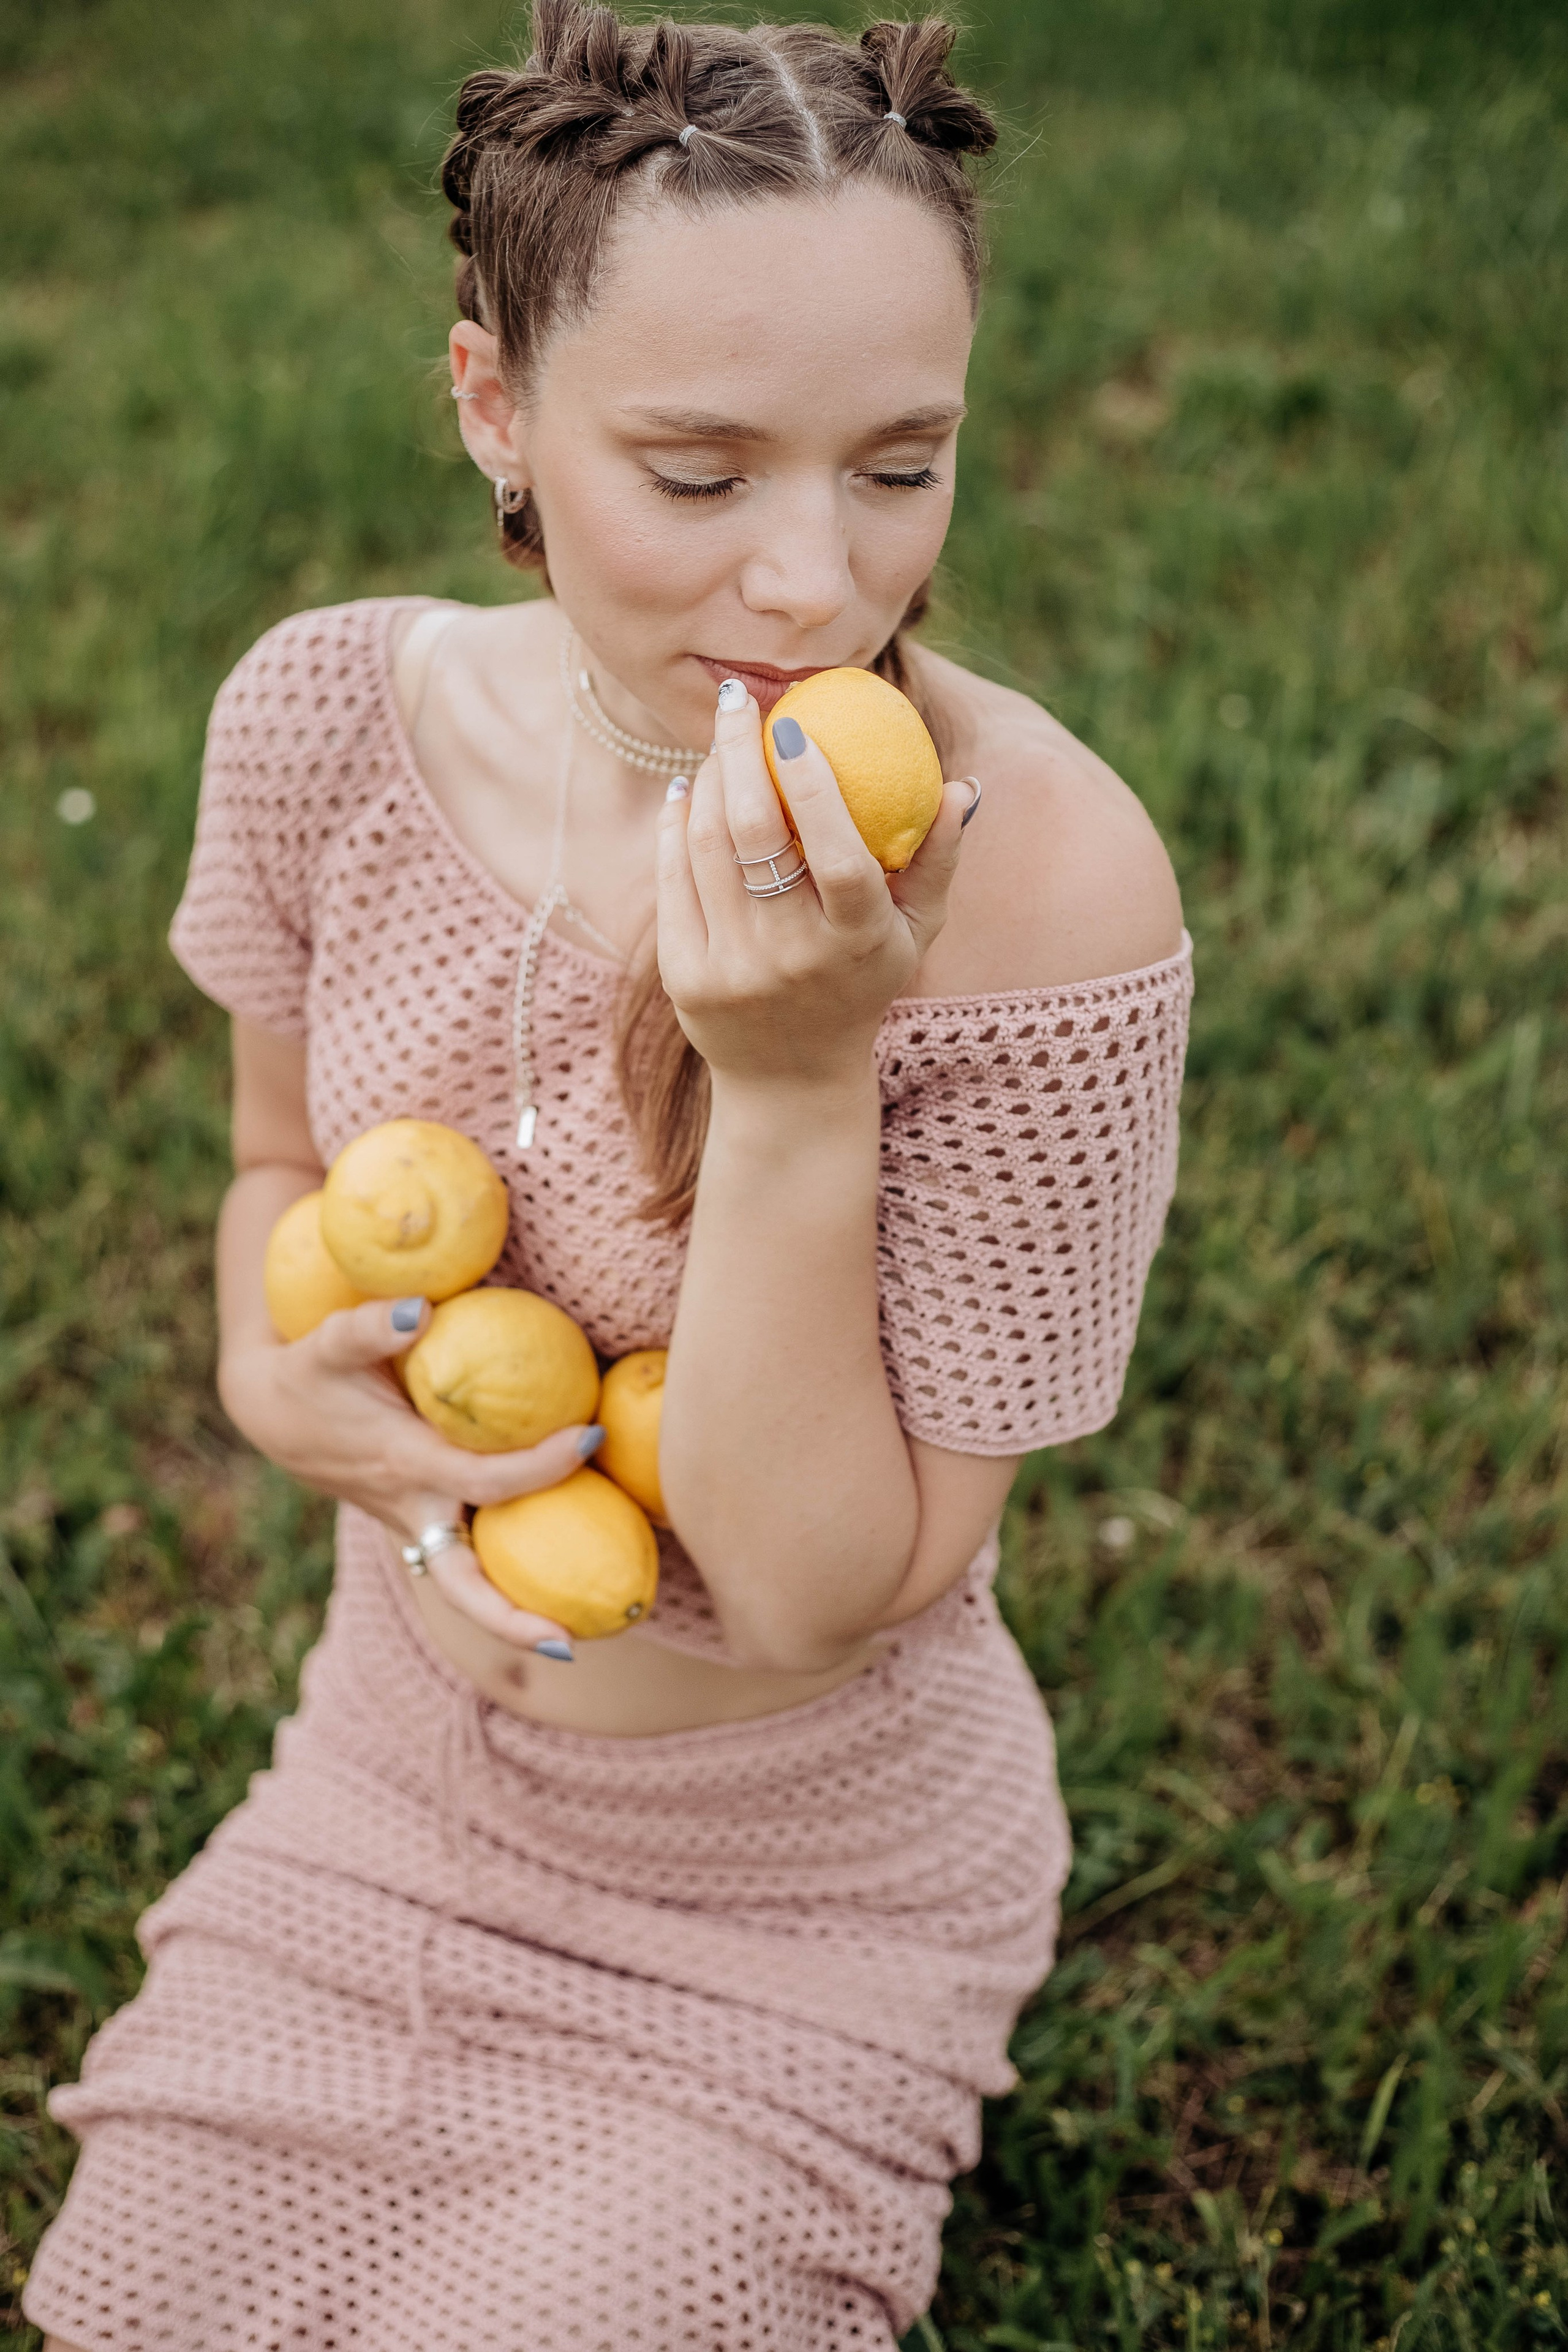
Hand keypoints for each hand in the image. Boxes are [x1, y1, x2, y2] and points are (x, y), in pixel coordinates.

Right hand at [218, 1297, 595, 1653]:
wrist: (269, 1411)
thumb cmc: (309, 1373)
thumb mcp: (327, 1344)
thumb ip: (369, 1327)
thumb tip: (418, 1310)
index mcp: (404, 1465)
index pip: (485, 1481)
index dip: (541, 1466)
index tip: (590, 1436)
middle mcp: (411, 1509)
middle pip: (462, 1583)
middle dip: (508, 1621)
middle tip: (568, 1646)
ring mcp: (412, 1525)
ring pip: (464, 1584)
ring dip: (512, 1615)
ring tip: (577, 1635)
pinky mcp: (416, 1525)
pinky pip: (464, 1560)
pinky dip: (500, 1577)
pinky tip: (554, 1573)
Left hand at [655, 683, 973, 1089]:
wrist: (791, 1077)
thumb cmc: (864, 981)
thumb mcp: (915, 932)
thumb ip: (939, 860)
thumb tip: (962, 786)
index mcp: (856, 943)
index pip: (837, 856)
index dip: (813, 788)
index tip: (795, 726)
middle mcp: (791, 958)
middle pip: (753, 836)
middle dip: (739, 752)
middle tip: (739, 701)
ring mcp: (732, 969)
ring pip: (707, 847)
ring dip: (707, 778)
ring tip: (720, 742)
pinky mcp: (684, 976)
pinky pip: (674, 878)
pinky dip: (677, 824)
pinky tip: (688, 790)